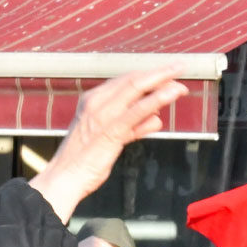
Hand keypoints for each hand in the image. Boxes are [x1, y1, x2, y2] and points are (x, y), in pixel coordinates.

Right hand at [29, 66, 187, 222]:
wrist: (65, 177)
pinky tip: (172, 93)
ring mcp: (103, 115)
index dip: (149, 74)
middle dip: (160, 73)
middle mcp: (96, 102)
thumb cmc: (84, 159)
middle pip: (133, 79)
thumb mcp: (109, 136)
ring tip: (181, 85)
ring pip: (137, 88)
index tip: (168, 73)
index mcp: (92, 100)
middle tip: (180, 69)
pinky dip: (157, 99)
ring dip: (163, 82)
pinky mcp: (111, 130)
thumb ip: (133, 125)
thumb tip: (155, 118)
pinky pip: (137, 110)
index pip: (125, 80)